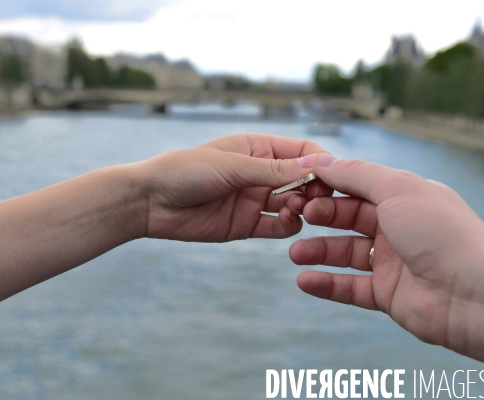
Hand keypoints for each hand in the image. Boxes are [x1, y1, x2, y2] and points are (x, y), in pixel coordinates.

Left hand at [139, 133, 328, 241]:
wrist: (150, 201)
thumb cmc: (186, 170)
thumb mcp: (233, 166)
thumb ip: (275, 170)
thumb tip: (319, 165)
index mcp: (258, 148)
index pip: (303, 152)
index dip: (321, 163)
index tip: (332, 177)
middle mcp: (261, 173)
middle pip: (303, 180)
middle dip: (315, 189)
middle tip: (316, 198)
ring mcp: (254, 200)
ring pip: (294, 205)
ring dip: (303, 208)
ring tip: (298, 209)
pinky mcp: (246, 225)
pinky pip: (278, 227)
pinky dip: (289, 226)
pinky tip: (288, 222)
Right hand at [289, 154, 483, 366]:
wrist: (474, 291)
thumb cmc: (439, 231)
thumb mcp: (396, 188)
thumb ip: (355, 174)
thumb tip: (319, 160)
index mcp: (403, 197)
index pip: (357, 187)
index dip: (328, 186)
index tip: (300, 186)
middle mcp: (397, 227)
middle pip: (348, 218)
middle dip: (320, 217)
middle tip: (299, 217)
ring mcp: (392, 262)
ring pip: (345, 253)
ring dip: (318, 252)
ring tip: (294, 253)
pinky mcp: (388, 294)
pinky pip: (350, 288)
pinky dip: (327, 285)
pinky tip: (304, 280)